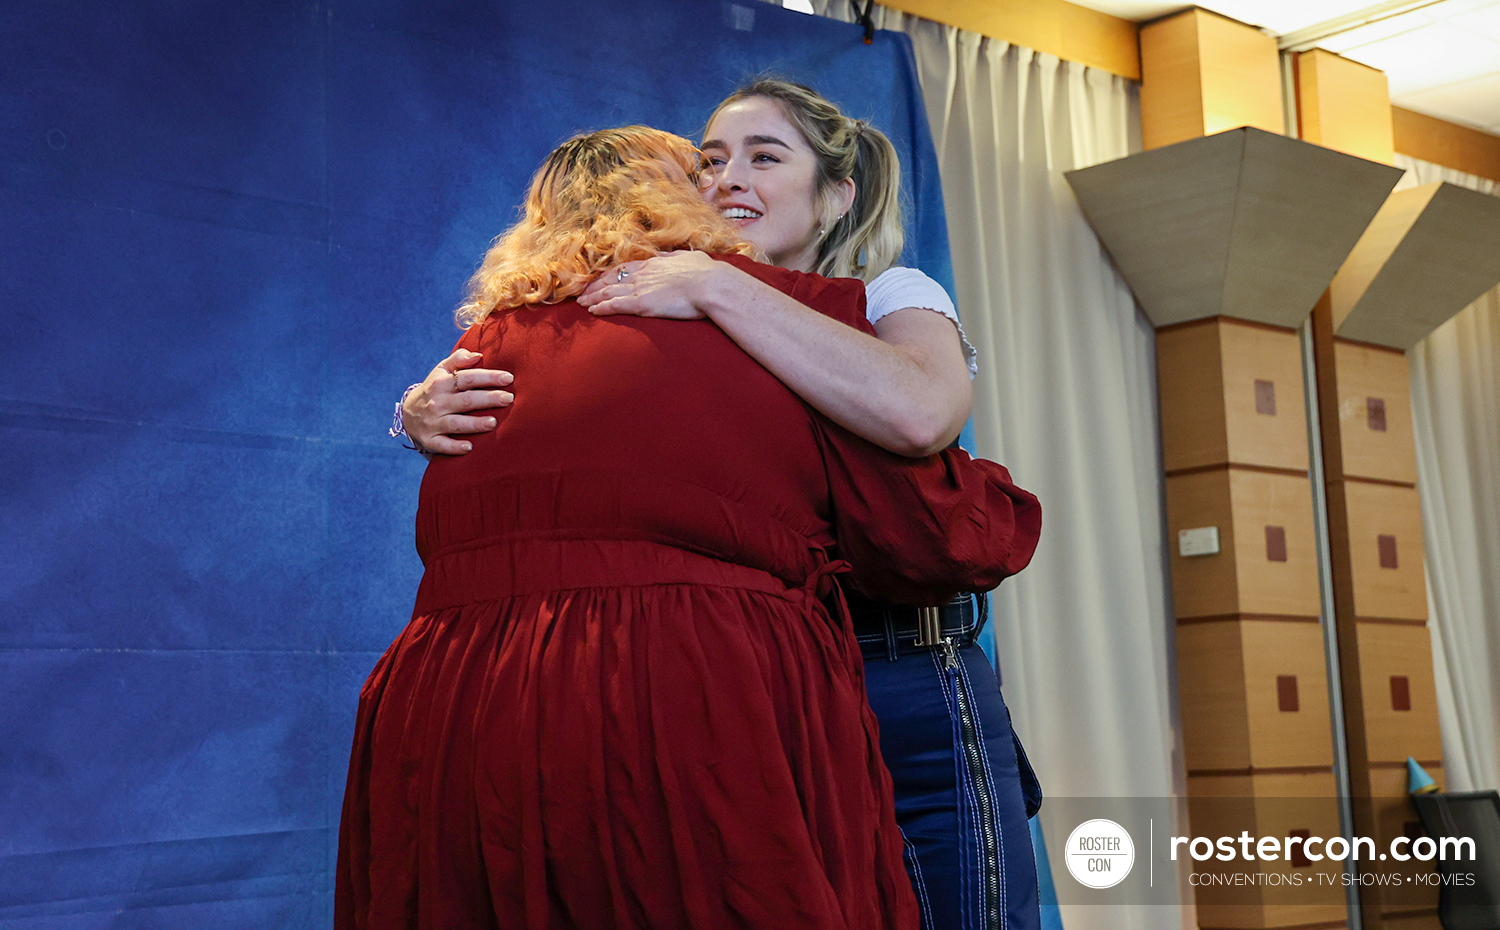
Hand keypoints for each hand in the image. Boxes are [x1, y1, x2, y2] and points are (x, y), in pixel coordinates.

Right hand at [404, 348, 512, 454]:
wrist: (408, 414)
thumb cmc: (434, 390)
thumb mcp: (441, 371)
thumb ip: (458, 360)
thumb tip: (478, 354)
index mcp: (441, 384)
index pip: (468, 378)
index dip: (489, 377)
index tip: (509, 378)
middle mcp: (437, 403)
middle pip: (466, 400)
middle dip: (488, 399)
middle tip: (509, 398)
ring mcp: (432, 422)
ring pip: (456, 423)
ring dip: (474, 424)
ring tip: (493, 422)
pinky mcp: (430, 440)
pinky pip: (442, 445)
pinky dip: (455, 447)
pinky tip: (469, 447)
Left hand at [576, 251, 723, 318]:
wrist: (711, 284)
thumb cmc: (707, 273)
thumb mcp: (690, 259)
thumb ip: (677, 259)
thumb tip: (672, 256)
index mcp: (655, 264)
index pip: (625, 268)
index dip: (611, 274)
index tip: (601, 279)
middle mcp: (643, 274)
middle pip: (611, 278)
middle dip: (595, 285)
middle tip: (583, 292)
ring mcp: (640, 288)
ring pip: (609, 291)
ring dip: (593, 297)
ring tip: (581, 303)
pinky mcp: (641, 303)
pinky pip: (614, 305)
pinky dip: (601, 307)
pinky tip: (592, 311)